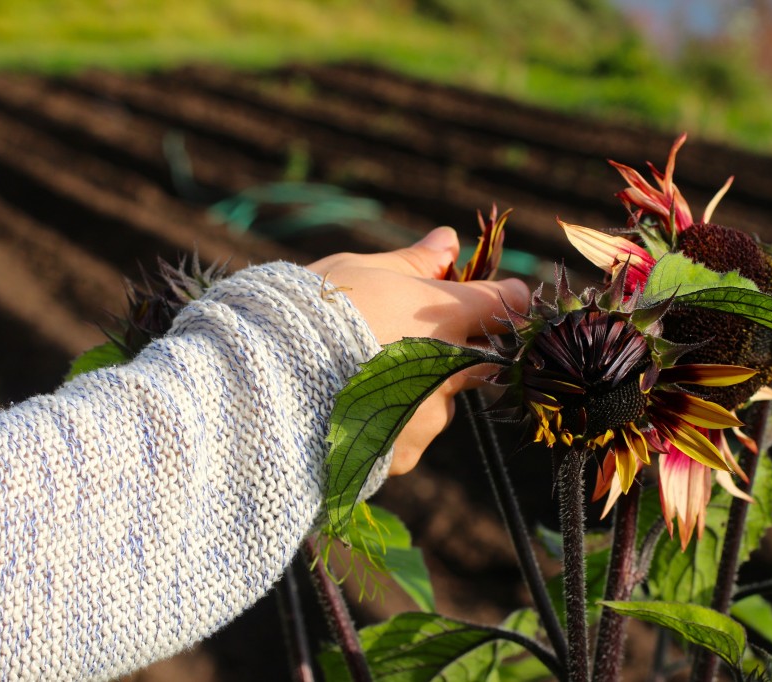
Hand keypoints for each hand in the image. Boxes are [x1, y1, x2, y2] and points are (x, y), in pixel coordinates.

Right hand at [308, 227, 529, 474]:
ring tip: (358, 382)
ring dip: (418, 392)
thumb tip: (449, 241)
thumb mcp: (358, 271)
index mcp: (446, 315)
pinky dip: (391, 425)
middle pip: (481, 358)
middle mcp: (451, 369)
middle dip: (457, 350)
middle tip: (405, 341)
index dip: (503, 297)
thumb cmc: (310, 314)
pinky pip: (409, 435)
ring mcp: (430, 416)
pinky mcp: (406, 453)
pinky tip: (350, 412)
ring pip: (440, 400)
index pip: (505, 302)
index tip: (493, 296)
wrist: (266, 386)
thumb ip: (412, 262)